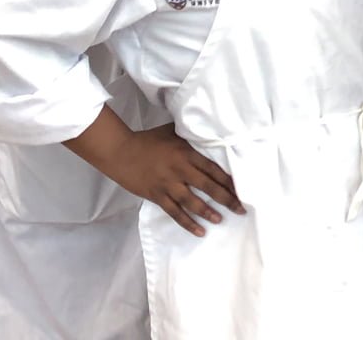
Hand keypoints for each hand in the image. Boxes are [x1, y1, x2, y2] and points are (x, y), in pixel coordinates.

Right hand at [100, 123, 242, 235]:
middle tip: (241, 209)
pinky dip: (187, 223)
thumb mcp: (172, 131)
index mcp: (187, 153)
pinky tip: (199, 231)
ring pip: (192, 202)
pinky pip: (175, 212)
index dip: (229, 180)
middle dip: (227, 198)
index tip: (243, 189)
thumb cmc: (148, 140)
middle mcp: (180, 170)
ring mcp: (168, 185)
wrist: (119, 151)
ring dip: (208, 212)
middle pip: (208, 186)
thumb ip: (191, 133)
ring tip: (221, 219)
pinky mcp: (156, 196)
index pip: (213, 168)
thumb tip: (210, 130)